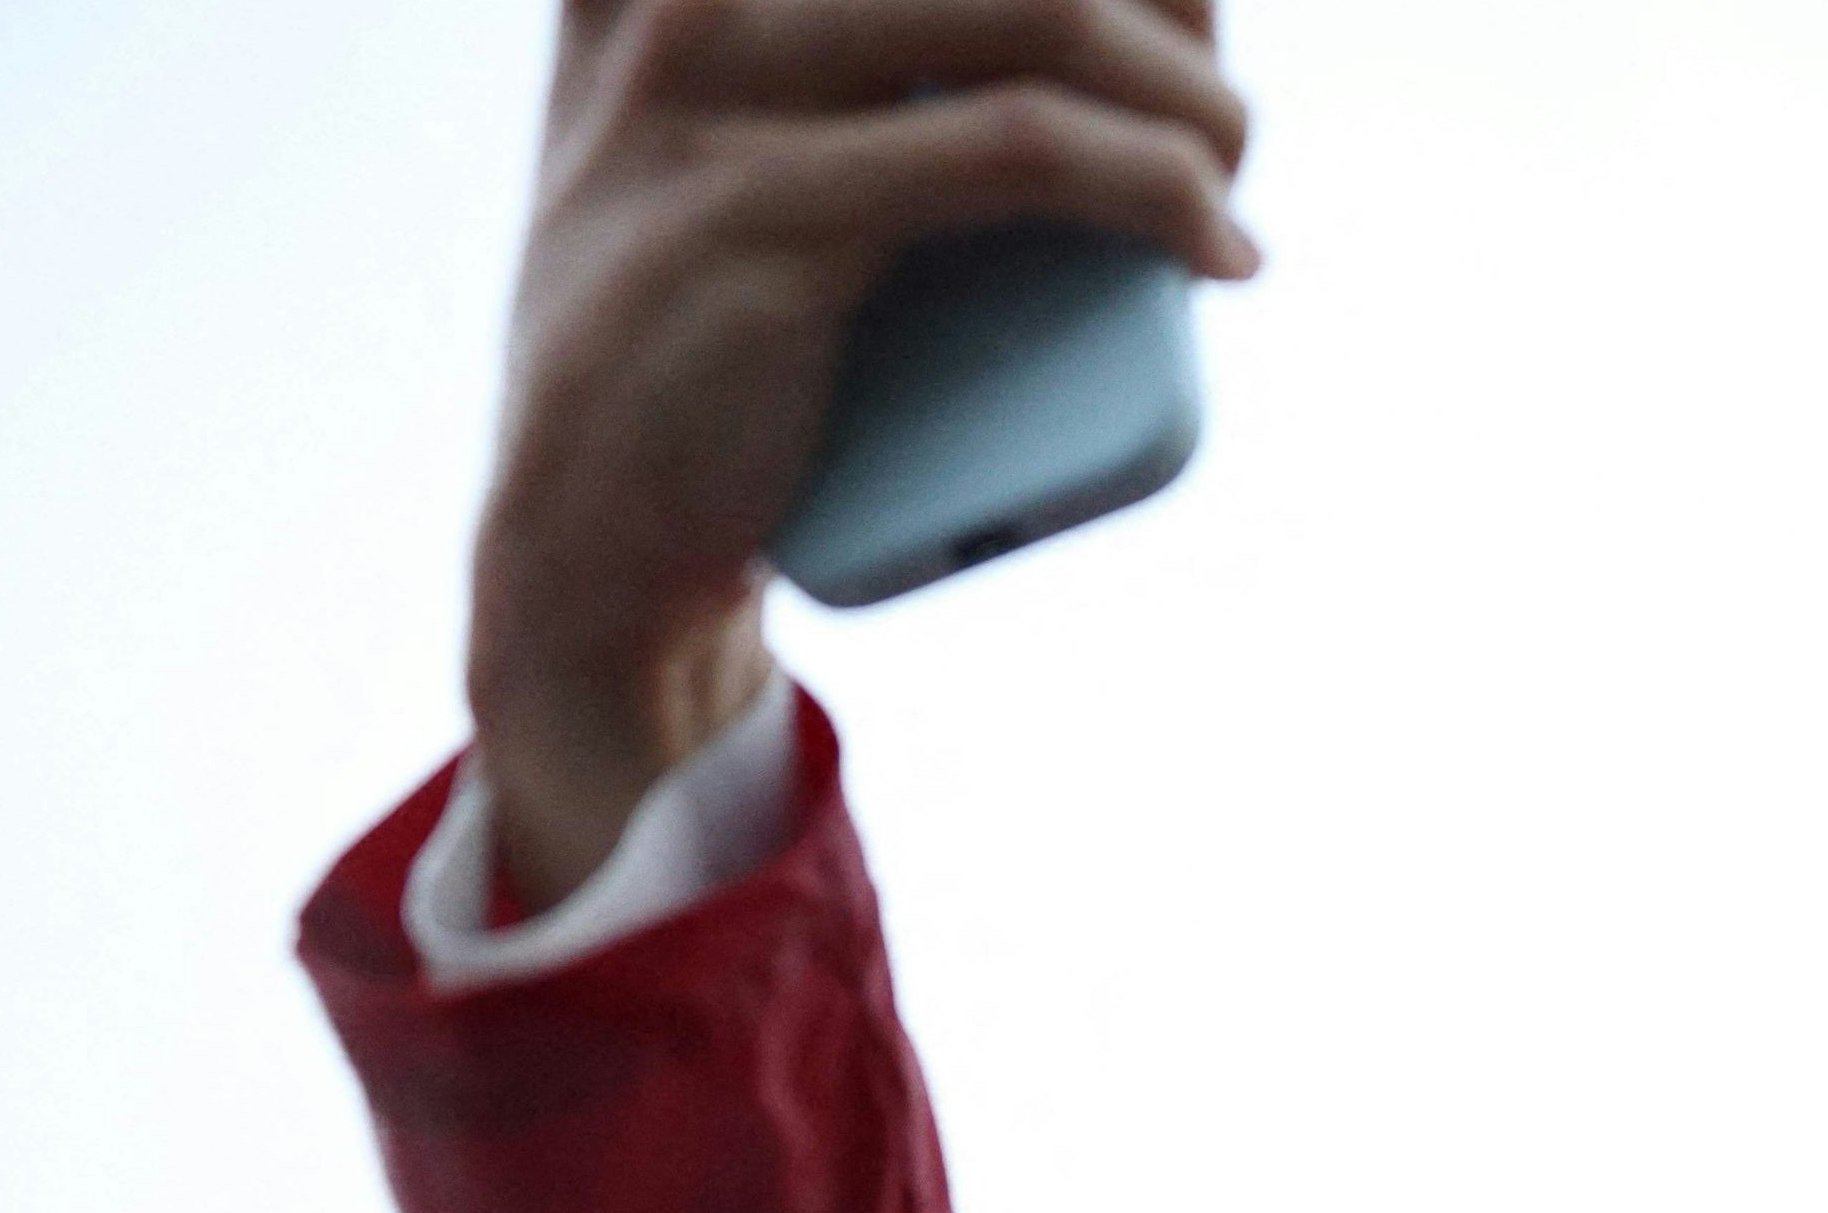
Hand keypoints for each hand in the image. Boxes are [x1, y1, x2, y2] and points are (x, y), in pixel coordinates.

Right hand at [470, 0, 1259, 906]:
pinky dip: (1155, 184)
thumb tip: (1110, 49)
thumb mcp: (753, 153)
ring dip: (1188, 95)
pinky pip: (1015, 150)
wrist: (594, 544)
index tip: (1178, 25)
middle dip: (1165, 11)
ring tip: (1233, 175)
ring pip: (1036, 17)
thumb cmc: (728, 344)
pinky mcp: (756, 215)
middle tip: (1223, 115)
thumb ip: (848, 72)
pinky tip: (1217, 247)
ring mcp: (706, 84)